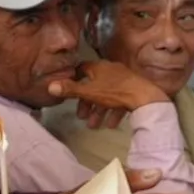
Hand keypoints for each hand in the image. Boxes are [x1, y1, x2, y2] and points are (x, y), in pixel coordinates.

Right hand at [48, 60, 169, 129]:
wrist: (145, 97)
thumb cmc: (115, 92)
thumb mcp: (89, 92)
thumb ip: (70, 89)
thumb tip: (49, 86)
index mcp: (99, 67)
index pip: (82, 69)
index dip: (74, 79)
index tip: (69, 91)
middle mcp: (111, 70)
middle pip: (94, 86)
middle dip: (87, 102)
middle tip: (82, 117)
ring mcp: (124, 80)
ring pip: (107, 96)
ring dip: (99, 111)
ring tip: (95, 126)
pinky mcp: (134, 90)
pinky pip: (120, 101)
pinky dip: (114, 112)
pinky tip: (112, 125)